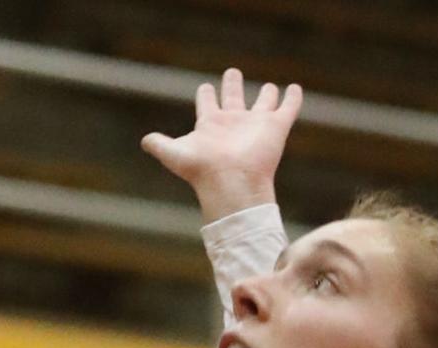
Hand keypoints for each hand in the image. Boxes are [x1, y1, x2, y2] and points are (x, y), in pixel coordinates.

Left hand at [142, 69, 301, 222]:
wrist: (231, 184)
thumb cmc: (203, 170)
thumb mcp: (175, 154)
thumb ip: (160, 145)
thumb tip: (144, 142)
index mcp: (211, 126)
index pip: (208, 105)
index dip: (206, 95)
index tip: (204, 88)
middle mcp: (233, 124)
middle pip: (233, 99)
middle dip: (232, 86)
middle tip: (232, 72)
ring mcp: (255, 126)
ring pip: (263, 104)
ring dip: (267, 95)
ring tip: (270, 87)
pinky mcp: (275, 128)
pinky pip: (287, 109)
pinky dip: (292, 99)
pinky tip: (294, 89)